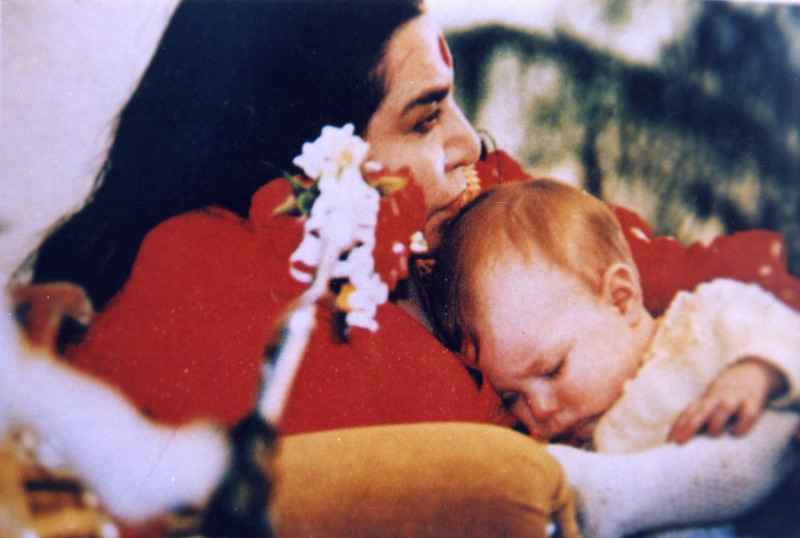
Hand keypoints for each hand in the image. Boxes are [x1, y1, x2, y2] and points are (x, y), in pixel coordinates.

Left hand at [668, 357, 786, 443]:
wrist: (751, 372)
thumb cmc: (726, 395)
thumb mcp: (710, 401)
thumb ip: (699, 416)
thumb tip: (684, 438)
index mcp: (705, 400)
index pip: (688, 412)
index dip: (678, 426)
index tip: (669, 441)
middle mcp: (717, 398)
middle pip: (701, 411)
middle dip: (690, 426)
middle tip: (680, 442)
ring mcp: (735, 399)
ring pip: (723, 409)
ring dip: (716, 422)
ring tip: (713, 434)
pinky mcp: (752, 402)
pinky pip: (748, 414)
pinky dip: (742, 424)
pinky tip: (736, 433)